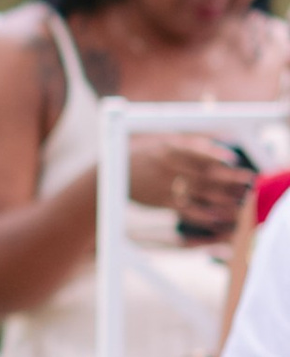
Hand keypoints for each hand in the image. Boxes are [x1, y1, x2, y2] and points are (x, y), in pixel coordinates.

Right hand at [126, 131, 253, 237]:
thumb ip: (187, 141)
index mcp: (168, 148)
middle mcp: (167, 166)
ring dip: (222, 198)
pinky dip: (204, 214)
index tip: (235, 161)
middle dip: (229, 179)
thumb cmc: (140, 156)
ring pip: (199, 193)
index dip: (218, 157)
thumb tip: (218, 141)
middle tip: (247, 182)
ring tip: (240, 201)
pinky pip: (186, 209)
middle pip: (205, 174)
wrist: (109, 176)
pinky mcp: (161, 202)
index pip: (198, 152)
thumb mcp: (159, 140)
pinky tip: (218, 216)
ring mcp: (164, 185)